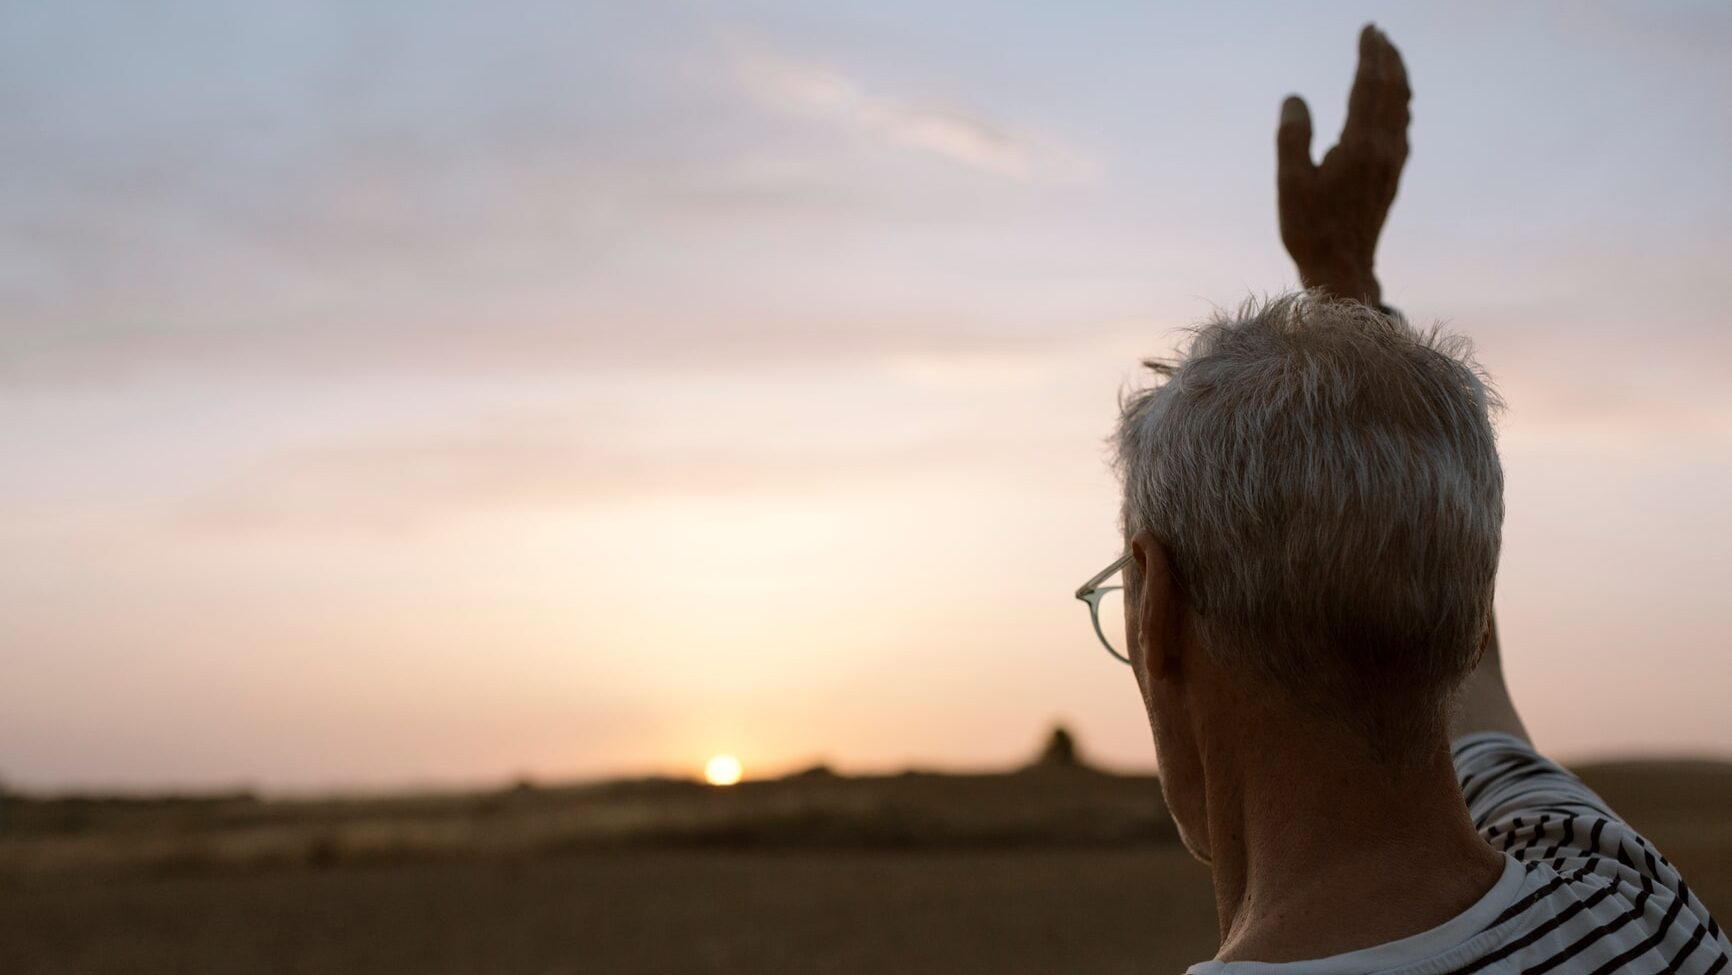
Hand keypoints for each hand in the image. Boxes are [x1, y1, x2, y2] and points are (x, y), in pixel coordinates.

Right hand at [1277, 24, 1410, 307]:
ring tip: (1390, 58)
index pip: (1369, 86)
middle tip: (1378, 33)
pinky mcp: (1392, 177)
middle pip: (1393, 91)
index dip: (1369, 55)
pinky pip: (1403, 127)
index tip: (1368, 30)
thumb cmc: (1311, 230)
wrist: (1343, 269)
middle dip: (1387, 58)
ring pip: (1402, 108)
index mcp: (1359, 146)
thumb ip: (1292, 137)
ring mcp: (1392, 163)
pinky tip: (1395, 104)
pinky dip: (1400, 103)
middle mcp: (1383, 149)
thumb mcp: (1290, 184)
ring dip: (1398, 78)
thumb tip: (1295, 98)